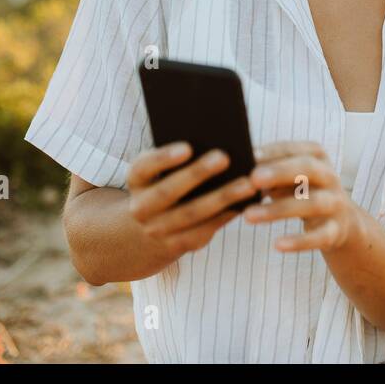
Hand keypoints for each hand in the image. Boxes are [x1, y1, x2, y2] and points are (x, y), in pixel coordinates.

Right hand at [125, 142, 256, 258]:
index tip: (188, 147)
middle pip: (168, 191)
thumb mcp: (160, 170)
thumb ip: (179, 157)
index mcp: (136, 179)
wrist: (149, 228)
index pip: (145, 167)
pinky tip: (245, 205)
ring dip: (222, 199)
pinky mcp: (176, 245)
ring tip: (248, 184)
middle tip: (225, 157)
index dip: (164, 158)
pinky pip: (202, 231)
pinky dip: (224, 217)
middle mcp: (141, 207)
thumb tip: (214, 138)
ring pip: (191, 214)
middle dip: (197, 174)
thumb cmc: (165, 182)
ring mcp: (156, 230)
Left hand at [243, 141, 357, 252]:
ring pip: (311, 204)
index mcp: (316, 156)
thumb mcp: (288, 178)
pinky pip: (319, 236)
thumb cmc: (301, 192)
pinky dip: (299, 241)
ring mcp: (335, 203)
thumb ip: (268, 171)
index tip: (249, 155)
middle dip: (280, 172)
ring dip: (278, 210)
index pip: (294, 149)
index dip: (273, 152)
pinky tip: (277, 245)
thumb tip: (235, 167)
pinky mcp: (335, 230)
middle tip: (253, 178)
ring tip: (249, 216)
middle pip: (308, 169)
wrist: (340, 221)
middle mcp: (330, 176)